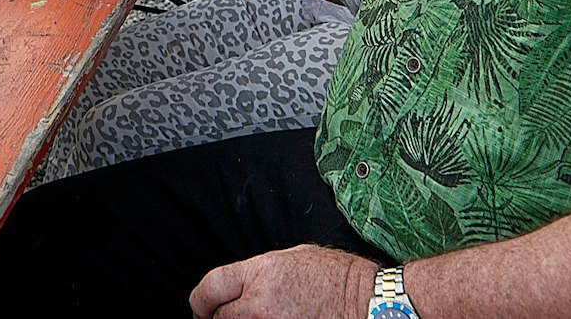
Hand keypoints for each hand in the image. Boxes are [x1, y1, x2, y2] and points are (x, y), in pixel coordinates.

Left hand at [189, 245, 376, 318]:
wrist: (370, 303)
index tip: (202, 309)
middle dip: (222, 318)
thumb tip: (235, 290)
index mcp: (260, 273)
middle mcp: (261, 304)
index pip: (208, 289)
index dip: (201, 303)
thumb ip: (256, 275)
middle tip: (229, 317)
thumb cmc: (337, 277)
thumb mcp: (290, 258)